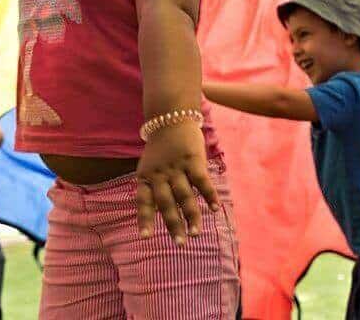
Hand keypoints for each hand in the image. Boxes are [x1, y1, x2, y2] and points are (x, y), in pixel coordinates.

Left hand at [135, 121, 219, 245]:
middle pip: (166, 203)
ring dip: (191, 216)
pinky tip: (215, 209)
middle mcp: (159, 174)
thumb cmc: (161, 147)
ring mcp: (176, 167)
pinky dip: (208, 196)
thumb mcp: (150, 165)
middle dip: (173, 224)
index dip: (144, 219)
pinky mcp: (192, 159)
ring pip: (184, 196)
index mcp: (146, 176)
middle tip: (180, 243)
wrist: (170, 117)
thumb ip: (154, 187)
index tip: (146, 238)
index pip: (143, 201)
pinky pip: (201, 181)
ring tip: (196, 233)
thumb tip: (162, 213)